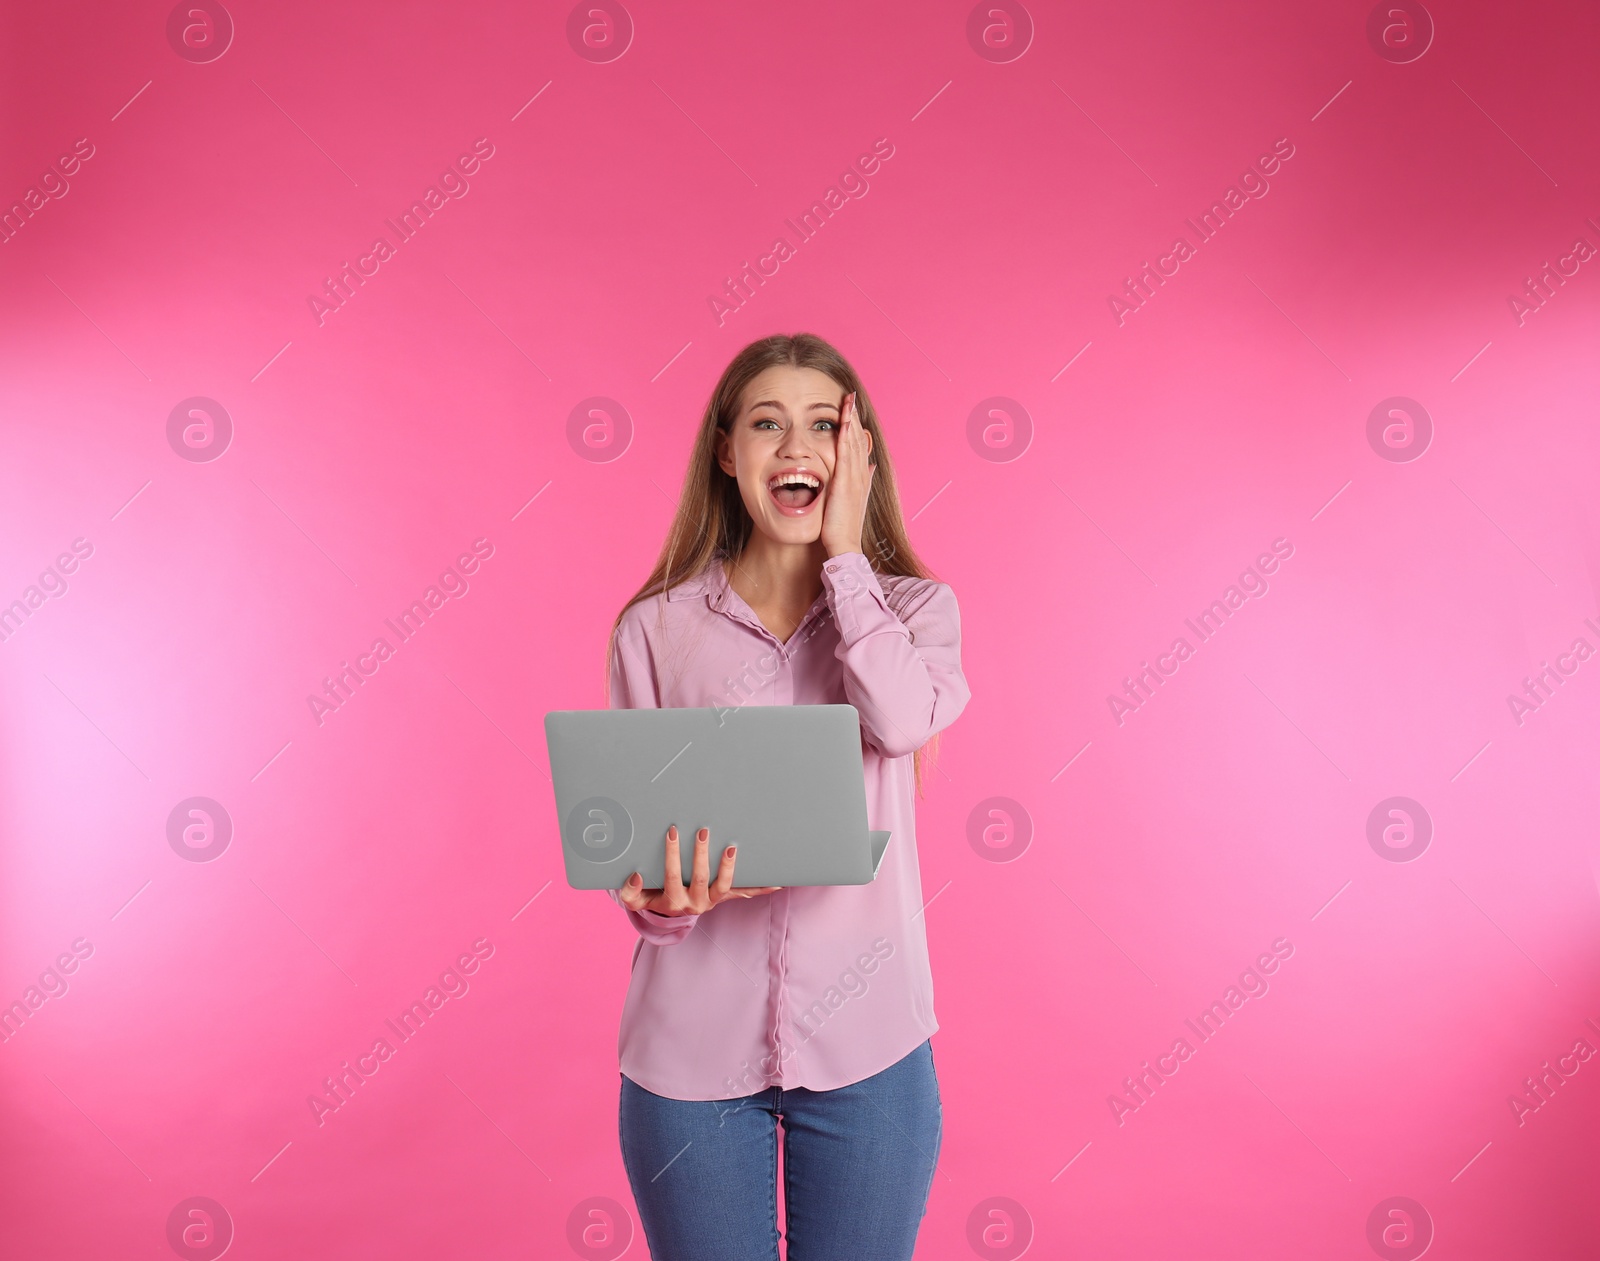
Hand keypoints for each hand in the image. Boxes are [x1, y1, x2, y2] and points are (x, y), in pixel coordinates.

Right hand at [617, 824, 780, 915]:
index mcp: (673, 902)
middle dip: (700, 854)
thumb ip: (630, 891)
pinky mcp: (726, 897)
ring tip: (731, 847)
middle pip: (700, 878)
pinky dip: (762, 888)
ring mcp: (713, 901)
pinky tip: (779, 882)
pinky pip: (745, 893)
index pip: (672, 876)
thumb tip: (637, 875)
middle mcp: (695, 904)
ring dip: (729, 867)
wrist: (671, 914)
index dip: (672, 855)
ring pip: (724, 886)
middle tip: (702, 831)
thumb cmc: (653, 898)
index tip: (671, 832)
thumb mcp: (637, 900)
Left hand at [820, 390, 874, 558]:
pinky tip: (843, 422)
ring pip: (854, 443)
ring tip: (848, 400)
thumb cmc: (844, 527)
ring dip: (851, 421)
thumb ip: (861, 482)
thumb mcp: (853, 500)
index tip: (852, 409)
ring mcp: (854, 478)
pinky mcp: (845, 483)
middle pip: (859, 439)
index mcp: (862, 478)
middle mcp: (861, 475)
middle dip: (855, 417)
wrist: (845, 546)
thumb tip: (870, 467)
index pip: (860, 446)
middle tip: (851, 396)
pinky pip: (846, 455)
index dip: (856, 426)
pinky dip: (846, 437)